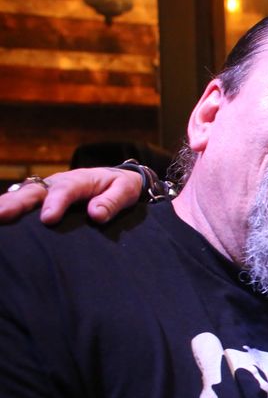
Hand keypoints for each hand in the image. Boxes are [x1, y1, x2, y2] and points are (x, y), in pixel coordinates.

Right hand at [0, 167, 142, 224]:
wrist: (117, 178)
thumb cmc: (122, 186)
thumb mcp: (126, 191)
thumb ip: (112, 202)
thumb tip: (95, 215)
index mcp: (81, 180)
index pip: (66, 190)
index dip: (56, 203)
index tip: (48, 219)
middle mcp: (58, 182)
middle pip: (35, 191)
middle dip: (18, 203)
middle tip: (2, 215)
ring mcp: (47, 189)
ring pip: (24, 195)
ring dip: (7, 204)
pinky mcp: (42, 198)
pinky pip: (23, 201)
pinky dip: (9, 207)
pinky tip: (1, 218)